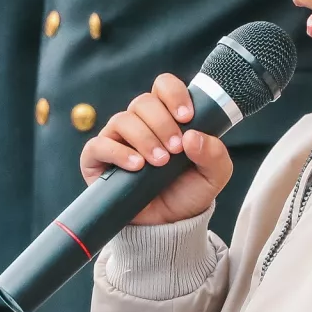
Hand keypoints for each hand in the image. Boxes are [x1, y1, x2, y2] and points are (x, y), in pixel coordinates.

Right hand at [79, 73, 231, 225]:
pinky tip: (136, 166)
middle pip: (143, 101)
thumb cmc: (187, 193)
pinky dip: (118, 153)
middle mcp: (139, 123)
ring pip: (123, 120)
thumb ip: (214, 154)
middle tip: (175, 149)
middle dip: (162, 124)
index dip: (173, 95)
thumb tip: (193, 136)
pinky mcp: (97, 159)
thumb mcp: (213, 175)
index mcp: (166, 116)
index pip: (163, 86)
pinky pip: (99, 144)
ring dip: (144, 139)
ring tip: (159, 163)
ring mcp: (116, 139)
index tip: (186, 117)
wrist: (167, 225)